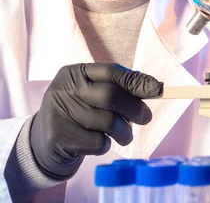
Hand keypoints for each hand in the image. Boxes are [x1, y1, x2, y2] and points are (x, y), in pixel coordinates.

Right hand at [30, 63, 162, 178]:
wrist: (44, 143)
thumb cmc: (80, 114)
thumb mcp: (94, 95)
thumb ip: (120, 89)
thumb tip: (155, 88)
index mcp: (75, 72)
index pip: (112, 71)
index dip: (137, 81)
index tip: (158, 89)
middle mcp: (63, 88)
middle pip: (111, 96)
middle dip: (134, 108)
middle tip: (146, 118)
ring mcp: (58, 112)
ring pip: (107, 122)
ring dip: (124, 132)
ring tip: (125, 135)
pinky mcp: (58, 136)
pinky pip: (97, 142)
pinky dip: (107, 145)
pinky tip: (101, 142)